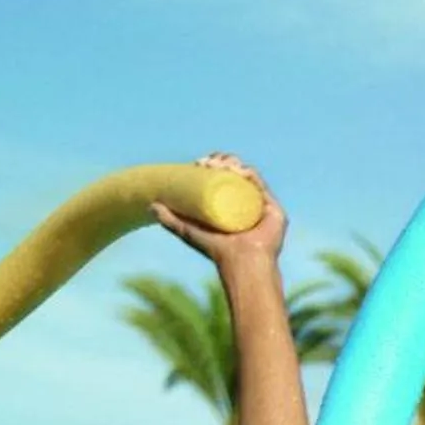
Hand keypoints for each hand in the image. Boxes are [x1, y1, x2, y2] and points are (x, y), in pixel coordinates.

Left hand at [155, 151, 287, 270]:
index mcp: (230, 203)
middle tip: (206, 162)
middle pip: (234, 172)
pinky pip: (261, 185)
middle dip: (221, 160)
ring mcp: (261, 204)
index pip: (221, 176)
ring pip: (247, 175)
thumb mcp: (188, 231)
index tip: (198, 163)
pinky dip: (249, 173)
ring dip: (233, 163)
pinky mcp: (273, 209)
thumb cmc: (217, 251)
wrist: (241, 263)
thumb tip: (150, 205)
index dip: (210, 164)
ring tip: (219, 164)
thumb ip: (170, 221)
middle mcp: (246, 201)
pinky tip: (237, 170)